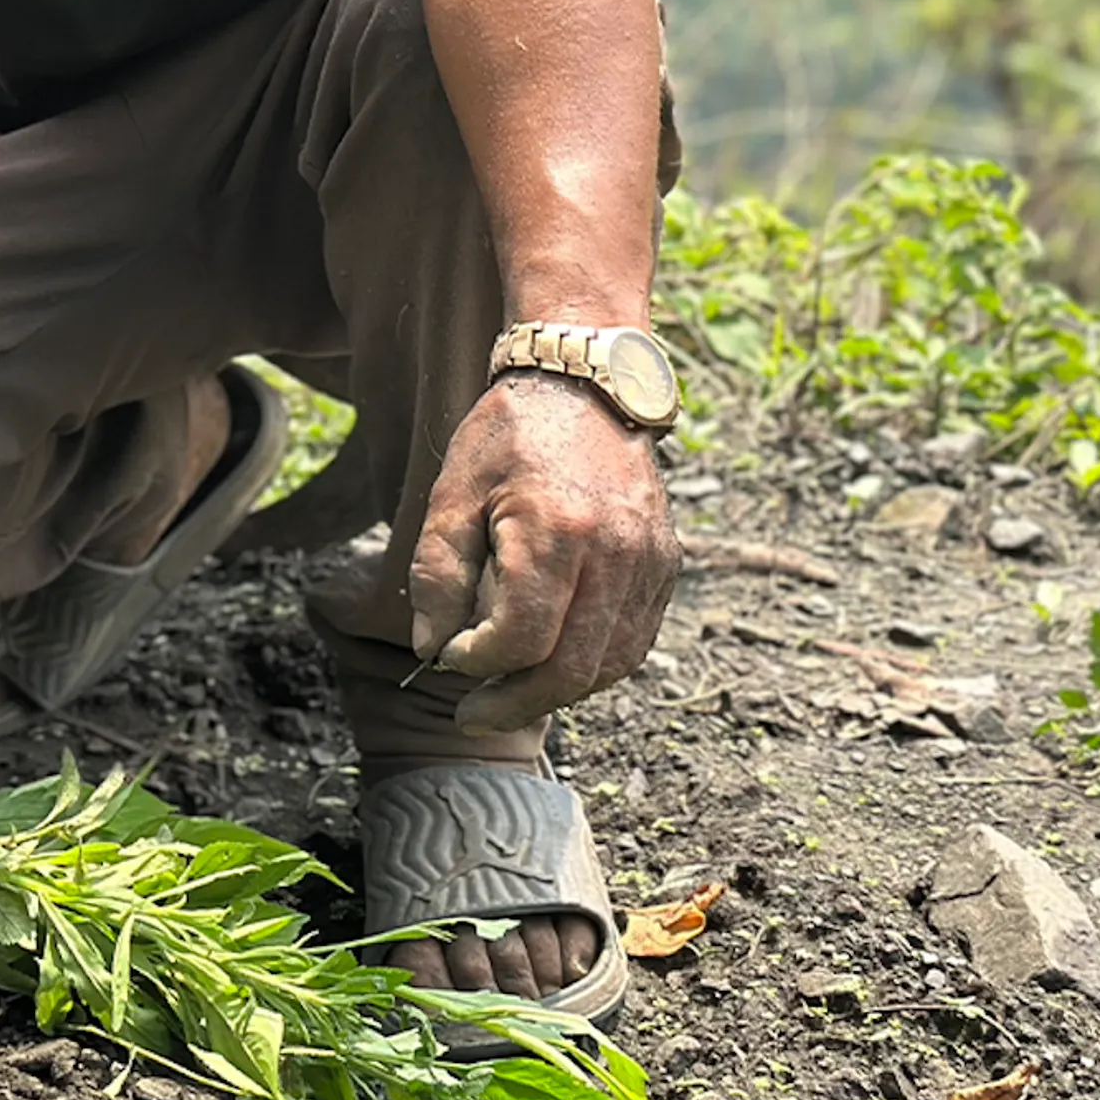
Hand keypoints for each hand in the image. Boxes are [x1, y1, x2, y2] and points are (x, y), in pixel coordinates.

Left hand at [405, 372, 677, 734]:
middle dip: (516, 701)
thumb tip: (433, 650)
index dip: (479, 662)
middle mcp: (616, 553)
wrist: (585, 386)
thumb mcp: (452, 493)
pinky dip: (593, 666)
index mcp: (557, 532)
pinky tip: (553, 666)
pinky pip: (634, 641)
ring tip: (508, 694)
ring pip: (610, 663)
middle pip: (572, 666)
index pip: (522, 637)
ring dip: (557, 692)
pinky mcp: (665, 566)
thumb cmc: (509, 436)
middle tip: (472, 714)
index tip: (447, 656)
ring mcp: (650, 563)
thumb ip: (438, 574)